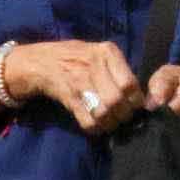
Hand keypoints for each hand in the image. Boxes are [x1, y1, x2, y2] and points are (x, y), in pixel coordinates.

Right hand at [8, 40, 144, 135]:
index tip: (135, 106)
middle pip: (118, 100)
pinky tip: (96, 125)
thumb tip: (139, 94)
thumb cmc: (75, 57)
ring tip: (110, 123)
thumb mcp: (98, 52)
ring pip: (104, 112)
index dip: (136, 100)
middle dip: (123, 114)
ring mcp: (80, 80)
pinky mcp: (68, 96)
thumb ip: (117, 68)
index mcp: (107, 52)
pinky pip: (88, 120)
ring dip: (109, 123)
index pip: (130, 83)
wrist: (41, 61)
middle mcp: (95, 64)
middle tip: (122, 117)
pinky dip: (95, 128)